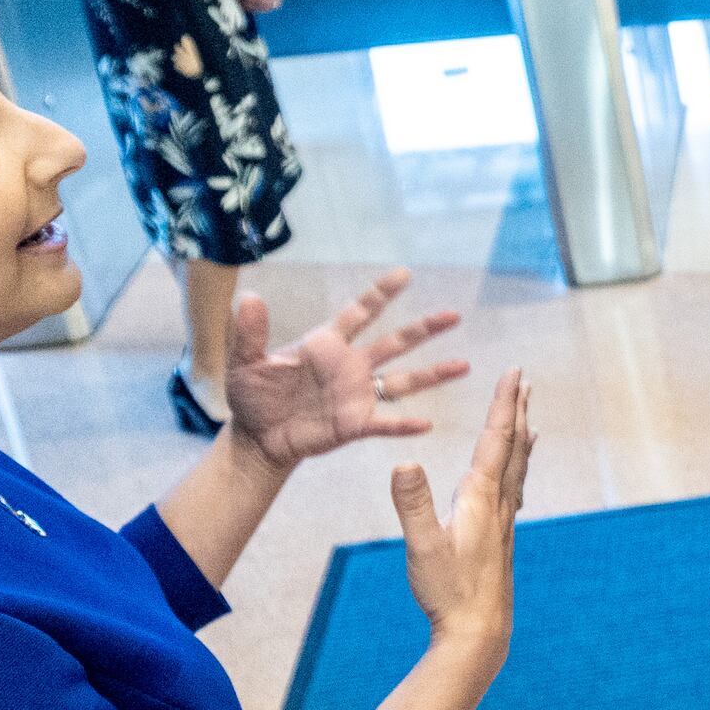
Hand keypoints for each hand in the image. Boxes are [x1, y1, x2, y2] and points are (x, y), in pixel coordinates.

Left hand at [219, 269, 469, 465]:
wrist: (256, 436)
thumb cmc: (253, 395)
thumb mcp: (245, 361)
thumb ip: (249, 332)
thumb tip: (249, 297)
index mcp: (327, 344)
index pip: (360, 312)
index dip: (382, 293)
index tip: (406, 274)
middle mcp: (350, 366)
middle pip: (394, 342)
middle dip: (424, 329)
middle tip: (454, 315)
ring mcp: (357, 395)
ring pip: (403, 380)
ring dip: (432, 374)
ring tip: (464, 365)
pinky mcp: (355, 424)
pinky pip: (386, 423)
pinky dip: (405, 424)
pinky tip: (426, 424)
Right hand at [394, 368, 533, 658]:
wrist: (478, 634)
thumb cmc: (448, 592)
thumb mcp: (422, 546)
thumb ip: (413, 504)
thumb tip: (404, 462)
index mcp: (480, 499)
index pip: (494, 440)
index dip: (503, 404)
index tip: (514, 372)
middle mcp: (497, 505)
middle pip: (511, 448)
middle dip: (515, 411)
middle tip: (524, 381)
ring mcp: (502, 523)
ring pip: (516, 469)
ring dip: (520, 439)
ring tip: (529, 419)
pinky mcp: (499, 540)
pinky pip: (513, 492)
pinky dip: (516, 471)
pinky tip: (515, 479)